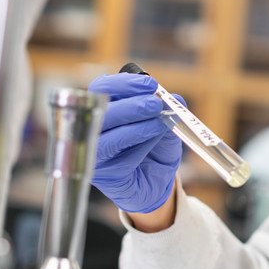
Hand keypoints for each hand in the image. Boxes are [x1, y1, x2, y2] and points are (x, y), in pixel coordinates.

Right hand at [89, 73, 182, 213]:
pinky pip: (112, 154)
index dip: (124, 83)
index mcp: (105, 108)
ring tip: (159, 120)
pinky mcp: (99, 173)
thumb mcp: (166, 127)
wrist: (156, 185)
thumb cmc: (156, 151)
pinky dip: (134, 141)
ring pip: (103, 132)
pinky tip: (153, 134)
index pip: (102, 88)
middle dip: (130, 104)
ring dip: (134, 123)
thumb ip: (169, 112)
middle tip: (155, 104)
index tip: (150, 84)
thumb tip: (176, 99)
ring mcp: (92, 152)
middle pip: (99, 109)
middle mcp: (92, 128)